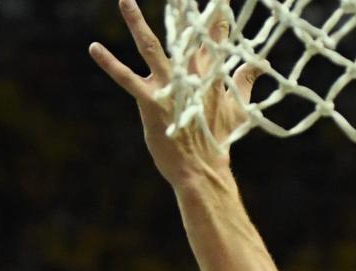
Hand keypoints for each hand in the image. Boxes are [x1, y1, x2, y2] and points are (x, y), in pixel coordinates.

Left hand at [90, 0, 257, 186]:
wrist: (201, 170)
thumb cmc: (218, 140)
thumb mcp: (238, 109)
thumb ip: (245, 81)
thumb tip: (262, 63)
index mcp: (209, 72)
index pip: (214, 33)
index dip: (216, 11)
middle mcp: (189, 74)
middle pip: (183, 30)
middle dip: (181, 6)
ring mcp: (169, 86)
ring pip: (151, 46)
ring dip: (136, 22)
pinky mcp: (151, 102)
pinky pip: (126, 79)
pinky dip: (110, 63)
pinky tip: (94, 47)